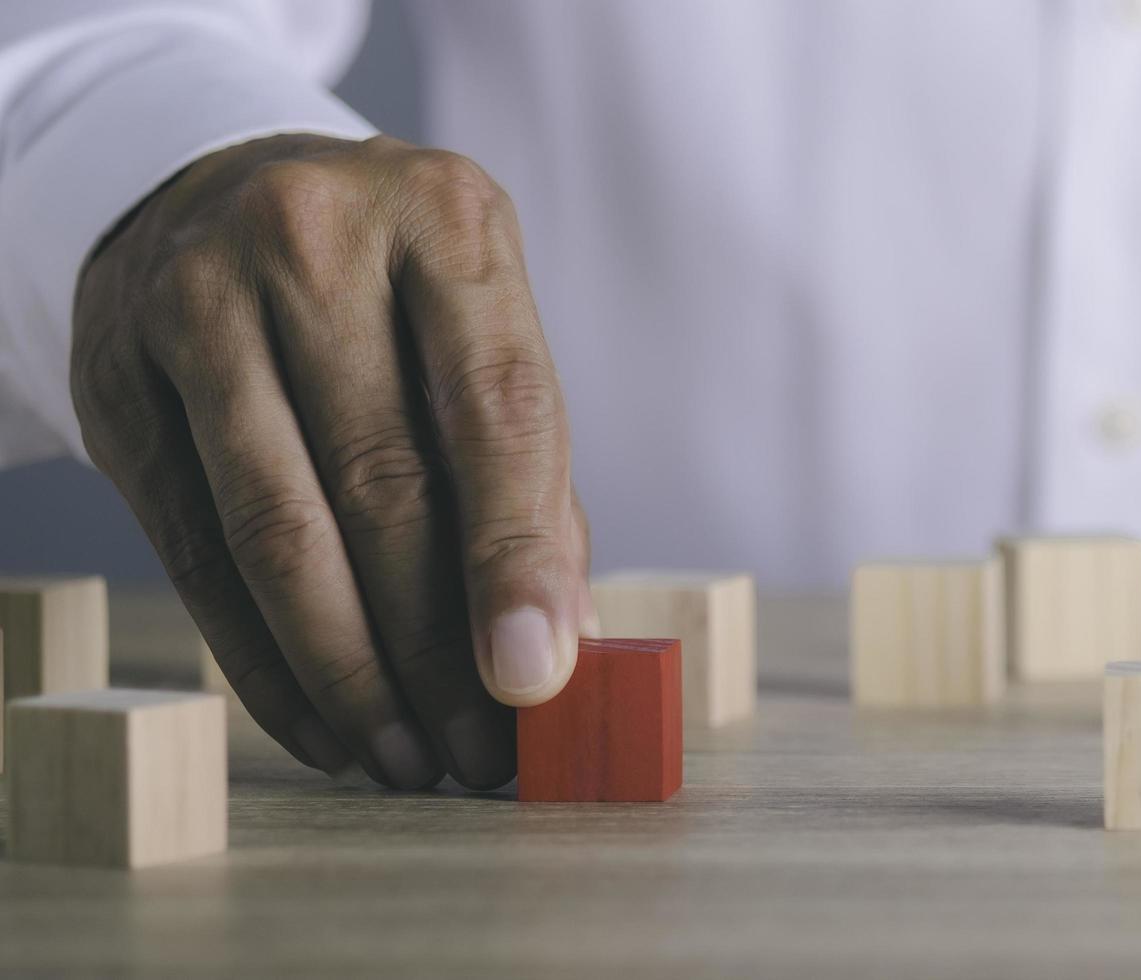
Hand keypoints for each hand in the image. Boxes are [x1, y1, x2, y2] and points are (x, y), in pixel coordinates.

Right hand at [72, 134, 597, 789]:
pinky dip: (266, 658)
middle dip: (436, 645)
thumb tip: (557, 646)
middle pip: (384, 480)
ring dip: (349, 670)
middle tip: (477, 751)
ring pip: (278, 527)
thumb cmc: (390, 289)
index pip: (497, 408)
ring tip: (405, 755)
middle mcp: (314, 237)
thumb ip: (528, 476)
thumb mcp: (478, 331)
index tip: (535, 680)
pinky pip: (196, 551)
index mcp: (445, 218)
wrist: (217, 196)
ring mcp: (200, 299)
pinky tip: (323, 722)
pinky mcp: (118, 378)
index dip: (516, 559)